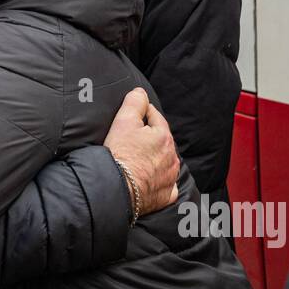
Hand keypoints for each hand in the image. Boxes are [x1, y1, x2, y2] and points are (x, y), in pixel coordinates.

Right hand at [104, 88, 179, 215]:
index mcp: (164, 137)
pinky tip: (148, 180)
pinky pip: (166, 185)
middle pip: (161, 141)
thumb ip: (135, 102)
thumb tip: (141, 92)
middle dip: (150, 138)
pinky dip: (159, 181)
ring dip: (156, 159)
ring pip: (165, 162)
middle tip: (133, 139)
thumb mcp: (124, 120)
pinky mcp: (165, 195)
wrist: (116, 188)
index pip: (156, 117)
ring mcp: (170, 178)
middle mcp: (172, 157)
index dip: (144, 113)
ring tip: (139, 159)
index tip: (134, 115)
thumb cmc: (120, 155)